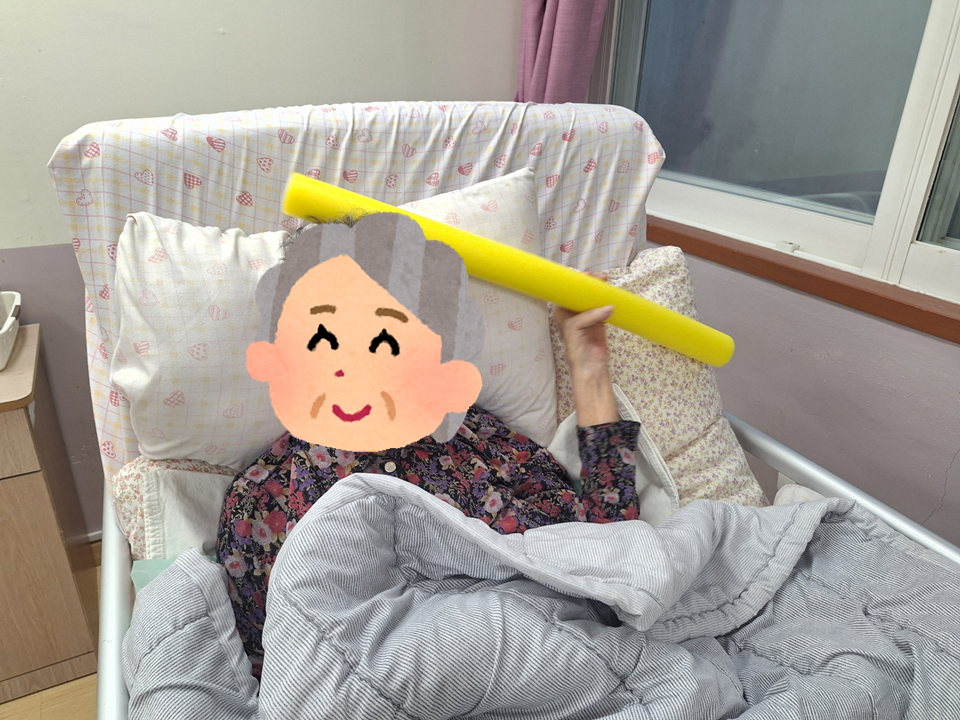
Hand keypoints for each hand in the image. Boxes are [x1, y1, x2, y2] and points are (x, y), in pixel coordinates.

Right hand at [553, 272, 618, 425]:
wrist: (593, 370)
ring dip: (590, 295)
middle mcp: (565, 317)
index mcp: (570, 313)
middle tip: (600, 277)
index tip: (597, 275)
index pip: (573, 293)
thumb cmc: (594, 348)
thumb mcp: (598, 324)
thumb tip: (609, 297)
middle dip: (584, 283)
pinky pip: (580, 320)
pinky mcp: (570, 334)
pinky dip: (595, 314)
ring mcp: (566, 326)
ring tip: (604, 287)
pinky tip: (608, 309)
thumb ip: (599, 310)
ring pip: (575, 304)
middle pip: (571, 294)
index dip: (583, 281)